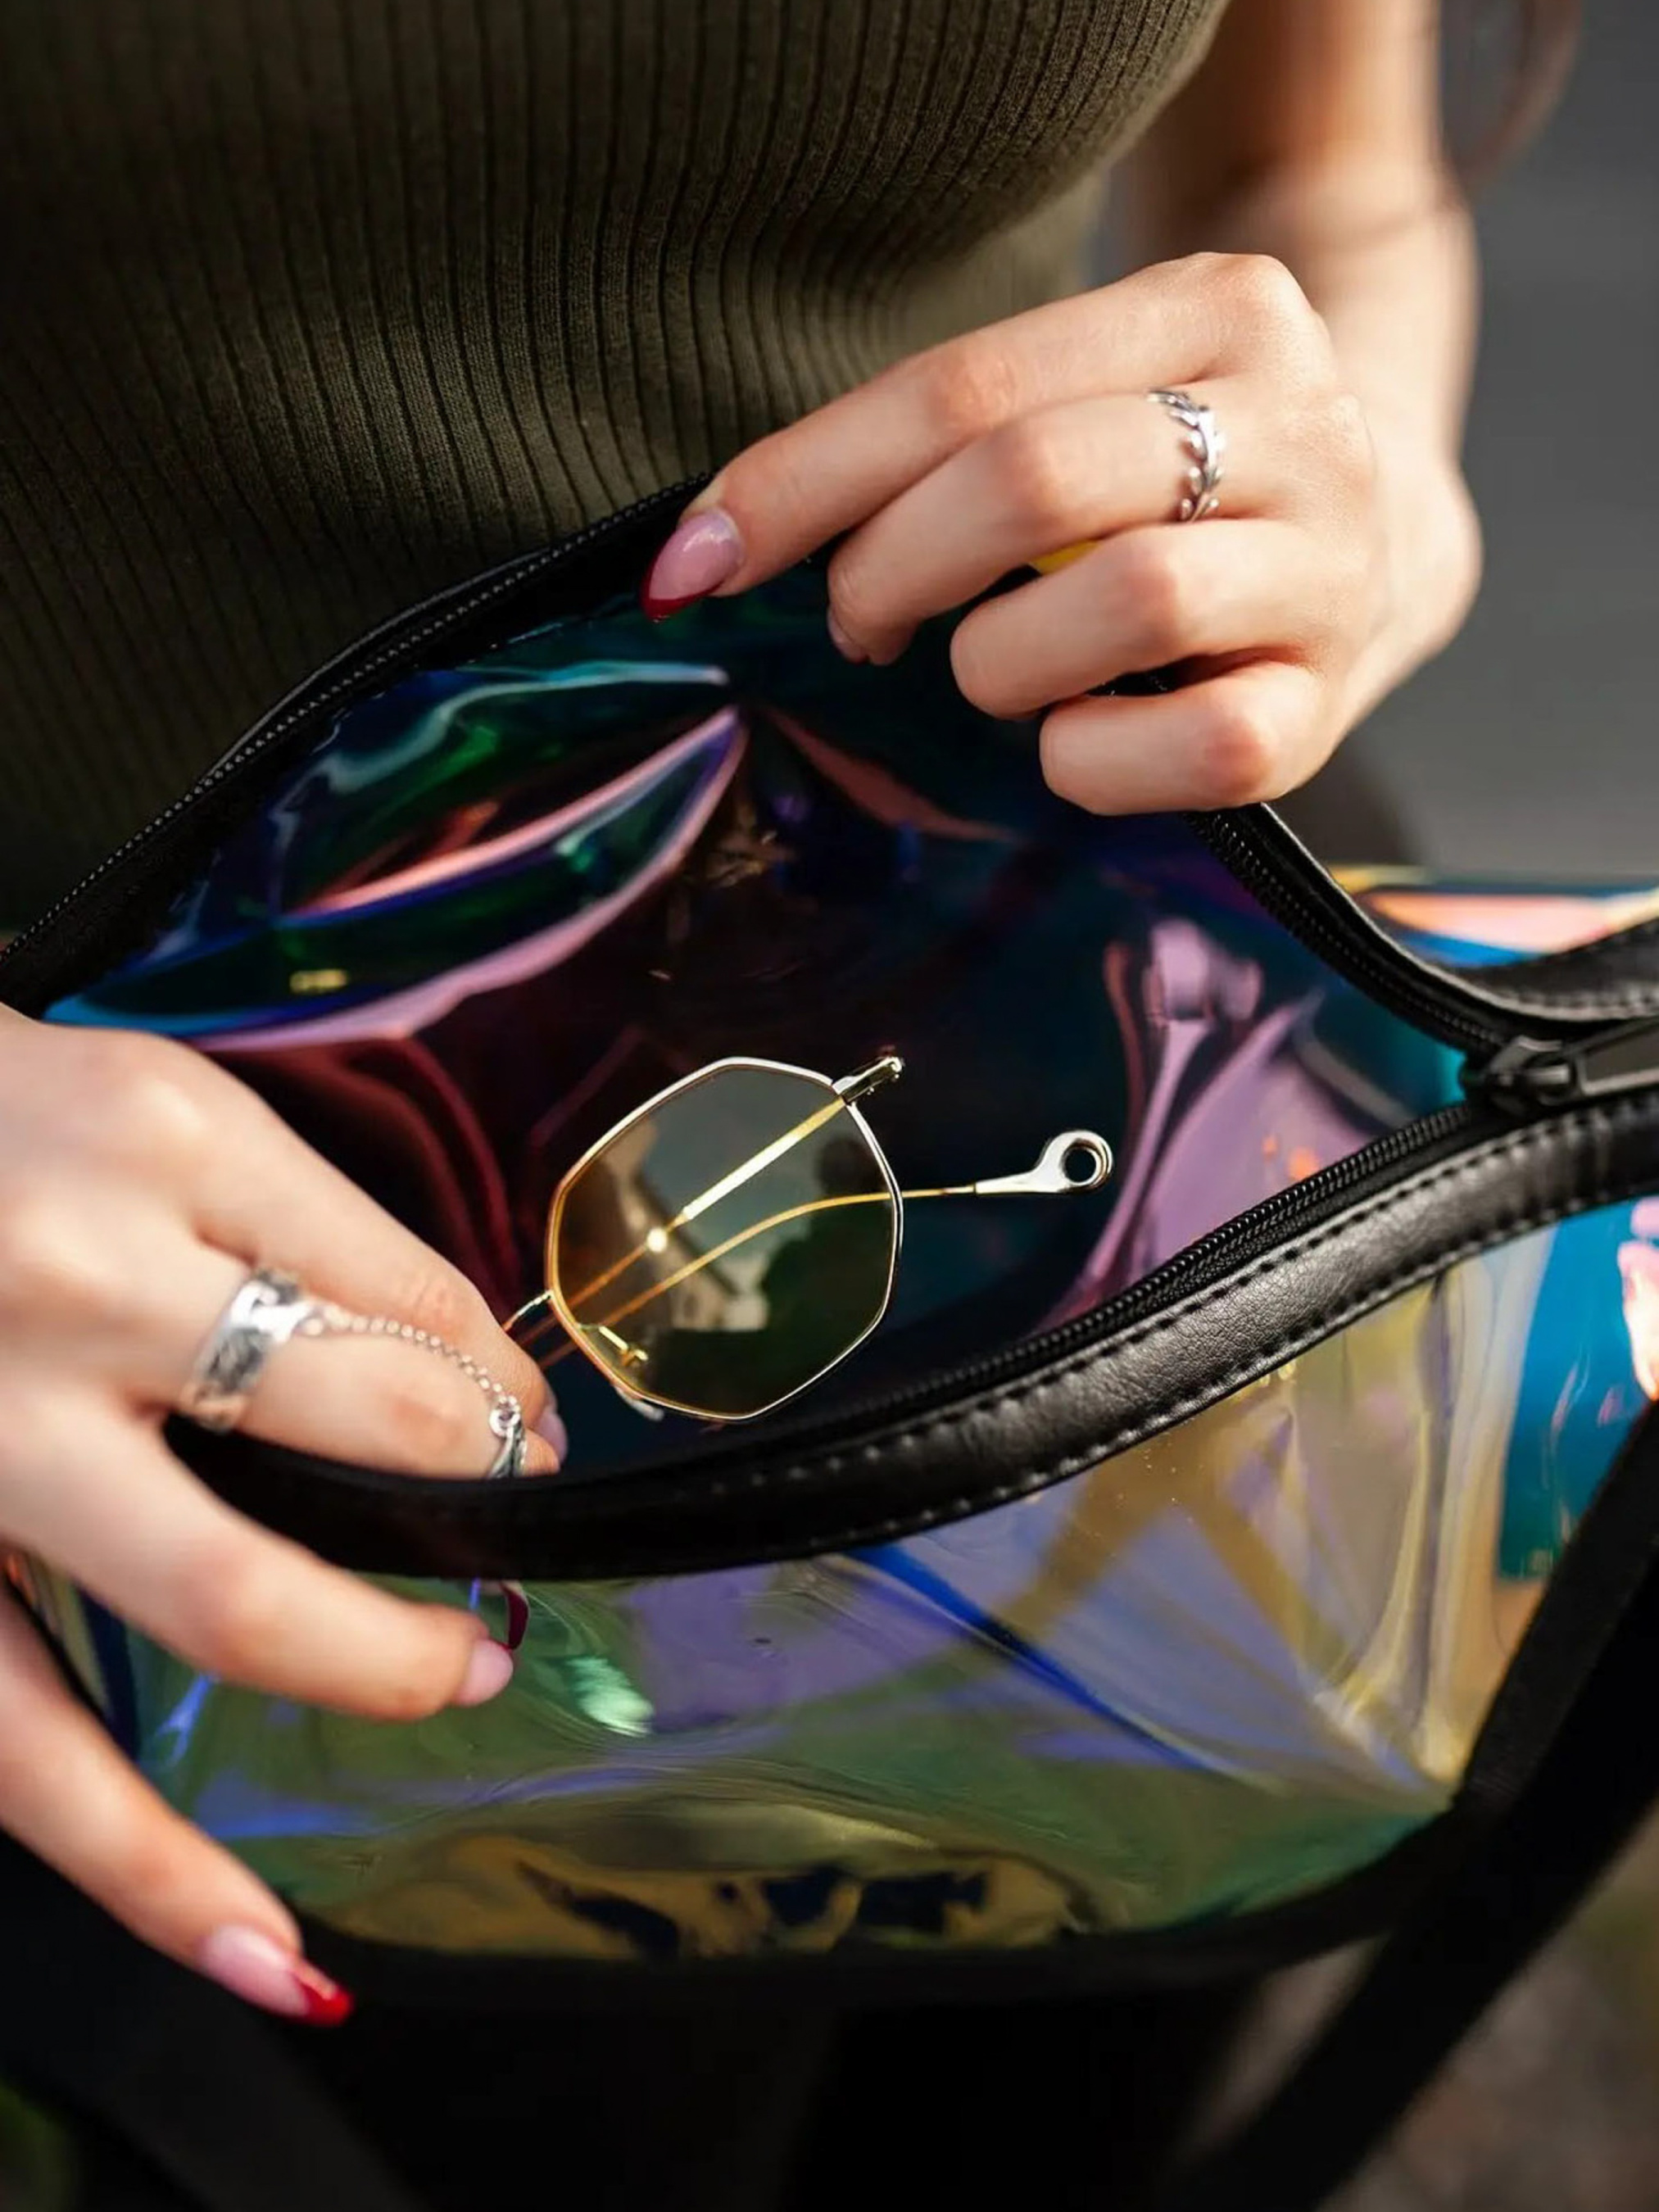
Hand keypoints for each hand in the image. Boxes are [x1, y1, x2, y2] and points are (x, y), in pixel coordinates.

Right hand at [0, 1009, 561, 2020]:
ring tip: (461, 1678)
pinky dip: (150, 1870)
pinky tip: (261, 1951)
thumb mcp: (163, 1109)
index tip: (516, 1432)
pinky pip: (29, 1750)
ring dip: (379, 1664)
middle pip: (362, 1422)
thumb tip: (467, 1381)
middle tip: (506, 1545)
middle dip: (476, 1497)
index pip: (414, 1298)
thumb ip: (303, 1228)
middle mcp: (78, 1282)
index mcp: (166, 1142)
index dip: (498, 1390)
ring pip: (222, 1602)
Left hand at [642, 253, 1478, 812]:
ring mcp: (1331, 560)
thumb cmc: (1173, 485)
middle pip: (1035, 477)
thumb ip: (939, 443)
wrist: (1385, 544)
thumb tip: (710, 547)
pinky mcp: (1334, 697)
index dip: (807, 480)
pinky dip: (1093, 760)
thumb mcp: (1083, 405)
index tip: (692, 563)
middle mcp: (1296, 418)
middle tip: (859, 622)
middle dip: (895, 568)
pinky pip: (1199, 747)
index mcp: (1213, 308)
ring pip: (1128, 600)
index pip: (965, 385)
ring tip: (996, 670)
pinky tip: (1075, 736)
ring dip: (1002, 662)